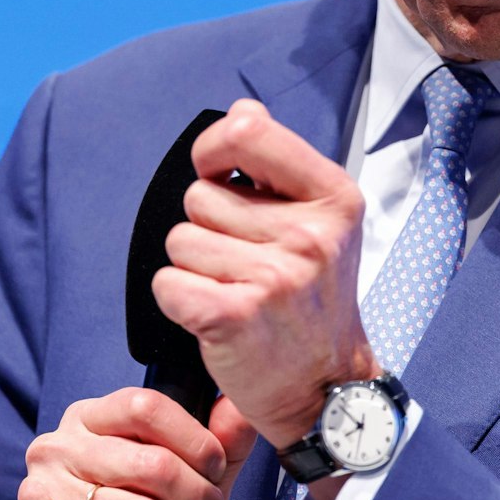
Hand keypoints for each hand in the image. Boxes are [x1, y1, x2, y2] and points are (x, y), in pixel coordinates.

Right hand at [19, 388, 256, 499]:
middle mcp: (58, 446)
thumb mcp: (185, 467)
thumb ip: (218, 437)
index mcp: (89, 416)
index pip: (145, 405)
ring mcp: (43, 492)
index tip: (216, 466)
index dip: (194, 438)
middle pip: (151, 462)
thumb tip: (243, 406)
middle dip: (198, 497)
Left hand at [153, 98, 376, 448]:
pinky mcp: (235, 316)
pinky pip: (167, 282)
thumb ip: (279, 164)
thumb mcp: (321, 223)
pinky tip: (213, 316)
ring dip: (194, 267)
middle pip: (201, 195)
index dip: (214, 150)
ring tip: (234, 291)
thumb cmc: (314, 303)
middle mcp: (309, 234)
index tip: (219, 174)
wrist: (328, 389)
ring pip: (179, 240)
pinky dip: (177, 300)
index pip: (247, 132)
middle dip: (208, 227)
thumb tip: (243, 110)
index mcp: (333, 198)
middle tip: (246, 264)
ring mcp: (275, 276)